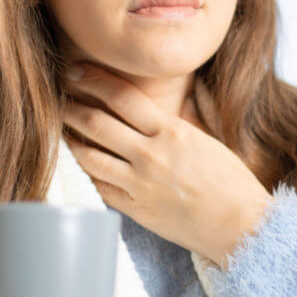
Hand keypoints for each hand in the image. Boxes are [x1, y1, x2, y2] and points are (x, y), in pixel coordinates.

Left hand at [61, 62, 273, 269]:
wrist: (239, 225)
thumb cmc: (229, 180)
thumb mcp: (205, 138)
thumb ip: (178, 119)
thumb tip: (161, 100)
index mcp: (171, 131)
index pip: (122, 97)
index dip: (94, 80)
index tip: (76, 71)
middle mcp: (151, 155)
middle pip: (97, 123)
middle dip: (71, 106)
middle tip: (57, 95)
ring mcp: (139, 185)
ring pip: (89, 155)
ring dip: (69, 138)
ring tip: (60, 128)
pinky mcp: (134, 209)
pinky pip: (97, 186)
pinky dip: (83, 170)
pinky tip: (77, 160)